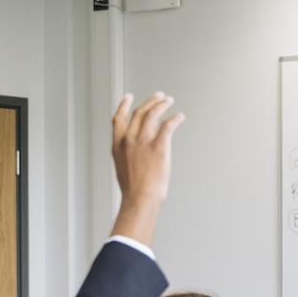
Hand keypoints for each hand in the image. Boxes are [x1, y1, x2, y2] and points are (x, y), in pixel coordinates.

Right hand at [109, 93, 184, 246]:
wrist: (140, 199)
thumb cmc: (134, 191)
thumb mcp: (123, 169)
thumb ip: (127, 156)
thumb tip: (135, 154)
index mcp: (118, 145)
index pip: (119, 119)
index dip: (123, 106)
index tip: (128, 97)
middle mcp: (129, 140)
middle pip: (139, 113)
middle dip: (150, 102)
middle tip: (159, 96)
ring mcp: (143, 142)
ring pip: (152, 114)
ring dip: (162, 105)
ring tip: (169, 101)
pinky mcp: (159, 146)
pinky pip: (168, 125)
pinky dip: (175, 119)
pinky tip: (180, 117)